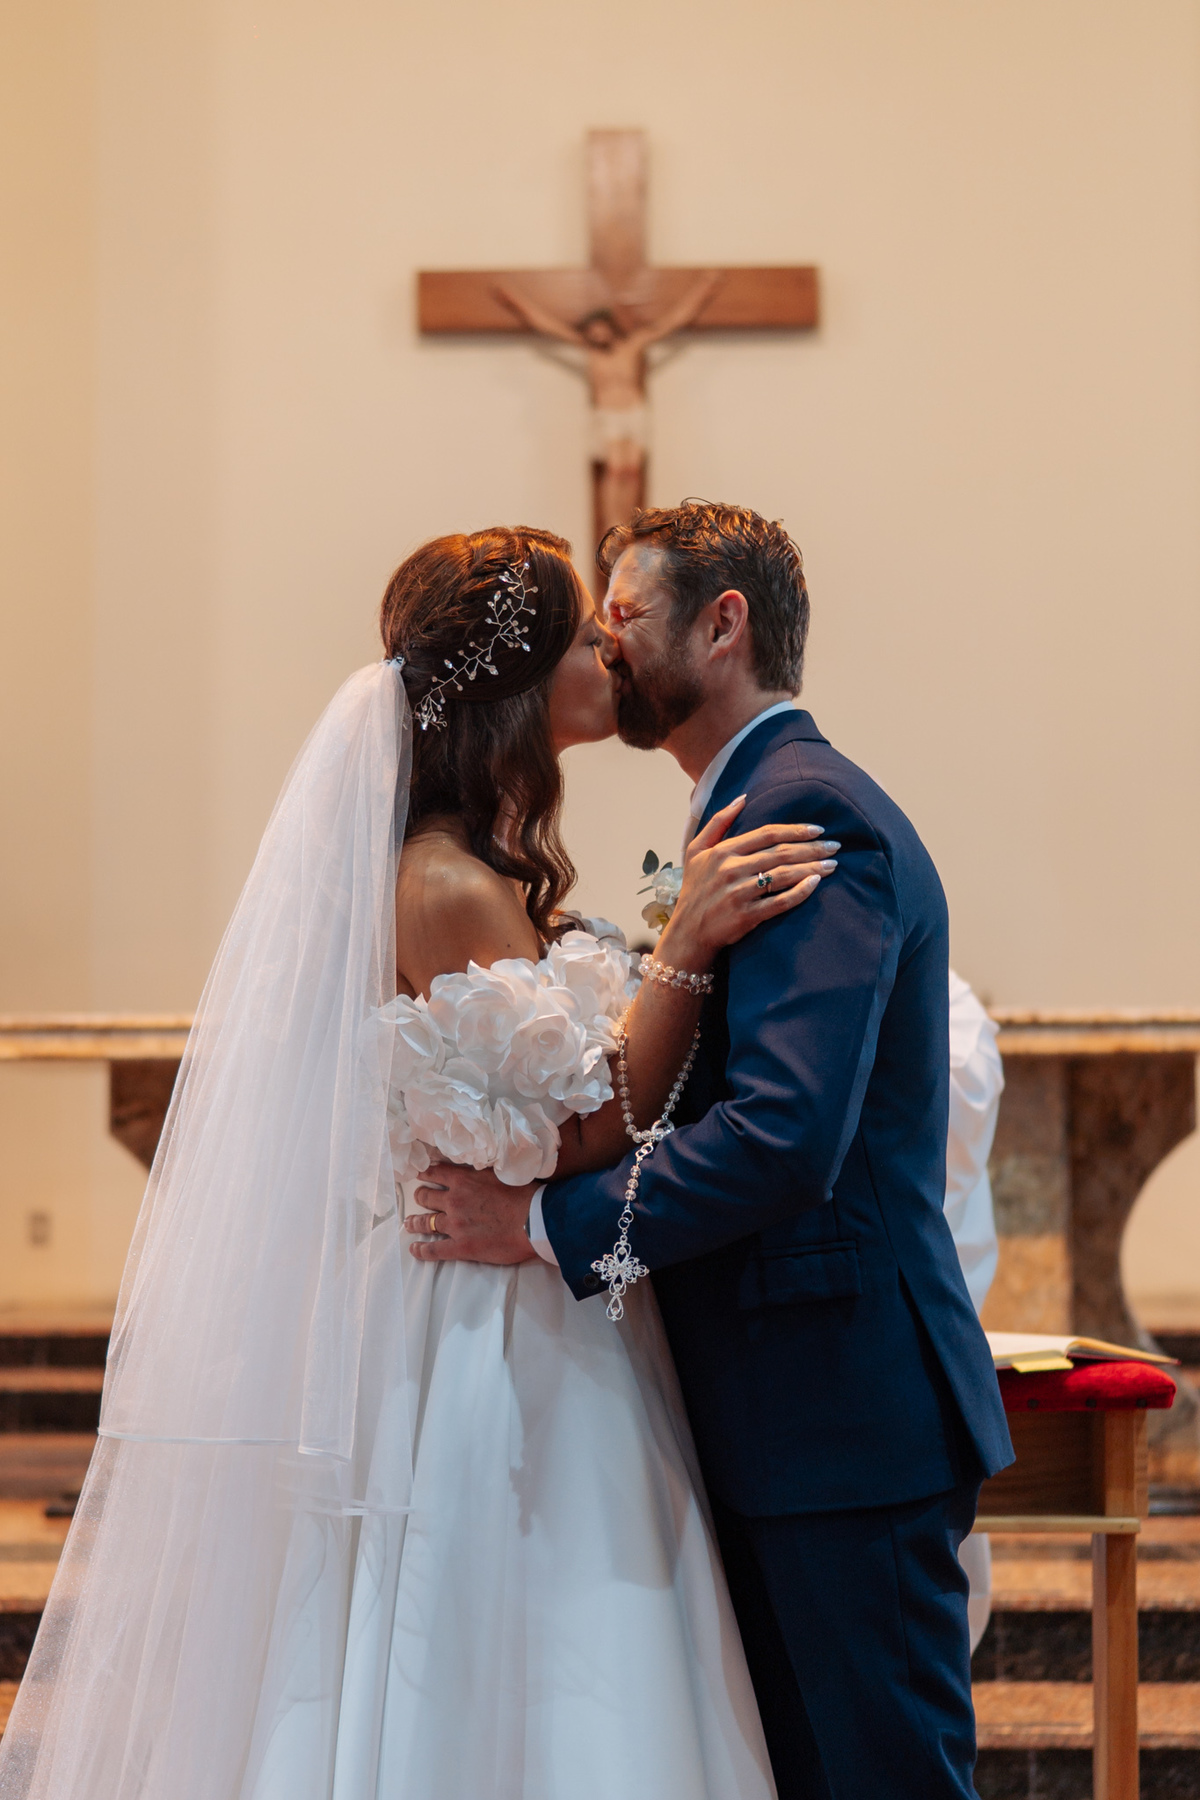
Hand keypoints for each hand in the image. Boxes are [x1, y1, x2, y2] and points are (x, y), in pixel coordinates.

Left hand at [404, 1163, 539, 1264]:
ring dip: (415, 1222)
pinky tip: (414, 1249)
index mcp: (464, 1180)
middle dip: (420, 1196)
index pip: (436, 1172)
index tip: (420, 1174)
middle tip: (418, 1198)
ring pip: (425, 1223)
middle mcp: (454, 1200)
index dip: (426, 1173)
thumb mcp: (501, 1173)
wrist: (534, 1220)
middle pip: (426, 1197)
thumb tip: (479, 1169)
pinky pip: (434, 1250)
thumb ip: (483, 1172)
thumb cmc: (525, 1195)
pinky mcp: (461, 1247)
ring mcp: (455, 1225)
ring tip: (409, 1223)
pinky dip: (421, 1251)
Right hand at [659, 796, 838, 965]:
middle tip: (834, 846)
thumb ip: (717, 822)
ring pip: (783, 875)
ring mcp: (739, 893)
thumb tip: (742, 798)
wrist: (687, 932)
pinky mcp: (746, 916)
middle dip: (812, 848)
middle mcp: (731, 869)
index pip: (767, 834)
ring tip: (832, 865)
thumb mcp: (696, 851)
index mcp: (722, 851)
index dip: (795, 830)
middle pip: (780, 853)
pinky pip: (780, 901)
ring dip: (812, 868)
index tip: (818, 830)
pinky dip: (800, 892)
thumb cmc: (695, 889)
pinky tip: (815, 884)